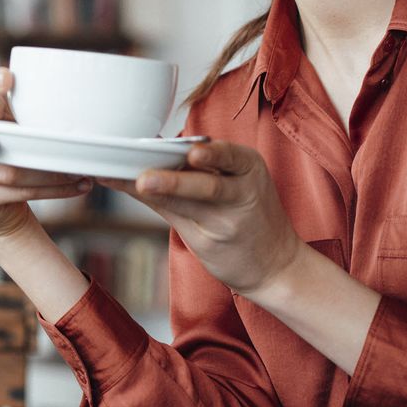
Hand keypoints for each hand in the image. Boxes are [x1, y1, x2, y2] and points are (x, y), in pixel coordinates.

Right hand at [0, 67, 92, 242]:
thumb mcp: (23, 126)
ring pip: (1, 171)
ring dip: (43, 173)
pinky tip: (74, 187)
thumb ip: (37, 115)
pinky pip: (12, 193)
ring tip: (74, 171)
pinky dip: (48, 191)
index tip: (8, 79)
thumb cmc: (16, 149)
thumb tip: (89, 110)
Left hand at [98, 140, 302, 295]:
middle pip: (208, 186)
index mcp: (249, 168)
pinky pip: (174, 217)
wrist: (276, 264)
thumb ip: (202, 164)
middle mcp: (241, 195)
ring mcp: (225, 223)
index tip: (192, 152)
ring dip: (158, 193)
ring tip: (138, 185)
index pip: (231, 157)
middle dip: (175, 181)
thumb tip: (153, 142)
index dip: (212, 154)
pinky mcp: (208, 243)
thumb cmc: (250, 213)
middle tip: (146, 178)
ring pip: (188, 204)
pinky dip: (151, 201)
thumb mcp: (240, 180)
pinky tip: (130, 189)